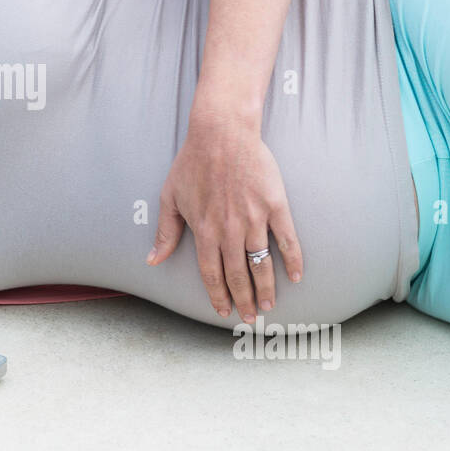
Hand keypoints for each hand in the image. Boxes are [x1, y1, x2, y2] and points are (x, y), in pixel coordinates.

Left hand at [147, 111, 302, 321]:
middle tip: (250, 317)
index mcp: (203, 230)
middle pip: (237, 275)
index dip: (218, 295)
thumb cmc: (192, 162)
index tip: (224, 311)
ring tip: (269, 305)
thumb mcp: (170, 197)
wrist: (222, 133)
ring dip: (266, 288)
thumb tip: (152, 260)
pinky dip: (293, 260)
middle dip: (243, 300)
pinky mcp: (274, 205)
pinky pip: (287, 239)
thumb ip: (165, 232)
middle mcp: (229, 230)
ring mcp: (254, 219)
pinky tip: (297, 276)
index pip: (211, 274)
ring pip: (261, 263)